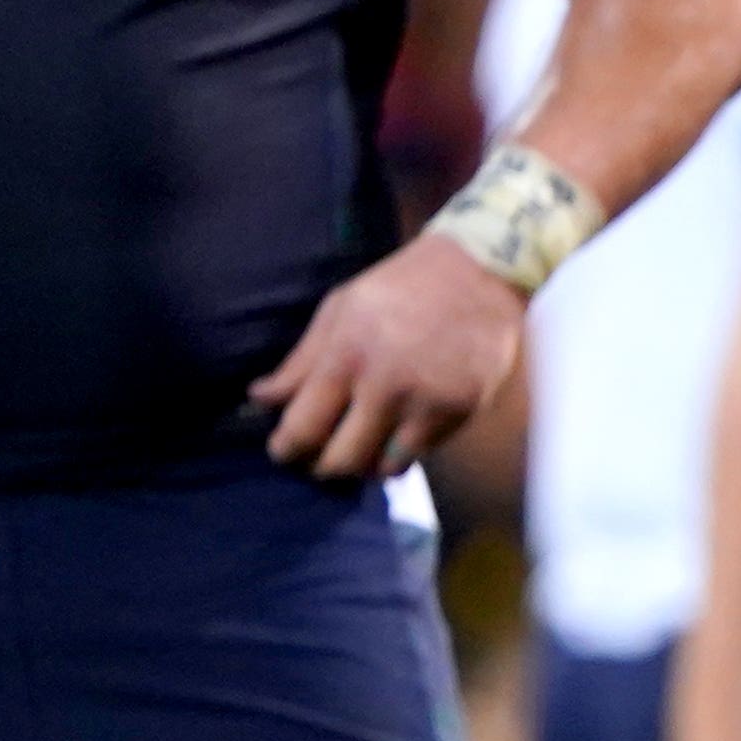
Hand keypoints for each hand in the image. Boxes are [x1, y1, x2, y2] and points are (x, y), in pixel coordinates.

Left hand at [250, 234, 527, 483]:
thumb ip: (302, 360)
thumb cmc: (399, 287)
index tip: (284, 449)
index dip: (286, 449)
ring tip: (359, 448)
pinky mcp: (460, 412)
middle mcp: (385, 386)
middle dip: (322, 465)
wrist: (480, 271)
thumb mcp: (341, 309)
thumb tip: (261, 399)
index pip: (303, 428)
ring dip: (363, 465)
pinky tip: (394, 434)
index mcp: (347, 355)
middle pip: (340, 461)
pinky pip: (418, 455)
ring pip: (381, 469)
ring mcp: (426, 403)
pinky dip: (399, 453)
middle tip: (320, 456)